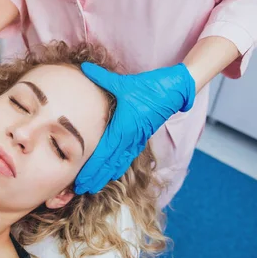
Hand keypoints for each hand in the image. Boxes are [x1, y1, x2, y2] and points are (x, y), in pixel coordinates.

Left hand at [74, 63, 195, 193]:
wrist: (176, 90)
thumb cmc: (150, 86)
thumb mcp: (124, 82)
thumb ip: (102, 78)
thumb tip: (84, 68)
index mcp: (123, 127)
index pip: (104, 153)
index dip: (91, 169)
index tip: (81, 181)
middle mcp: (130, 137)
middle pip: (109, 163)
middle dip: (95, 177)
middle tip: (80, 190)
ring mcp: (137, 139)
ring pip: (119, 163)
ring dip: (105, 175)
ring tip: (92, 187)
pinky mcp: (142, 137)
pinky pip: (128, 156)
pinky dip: (118, 166)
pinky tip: (112, 174)